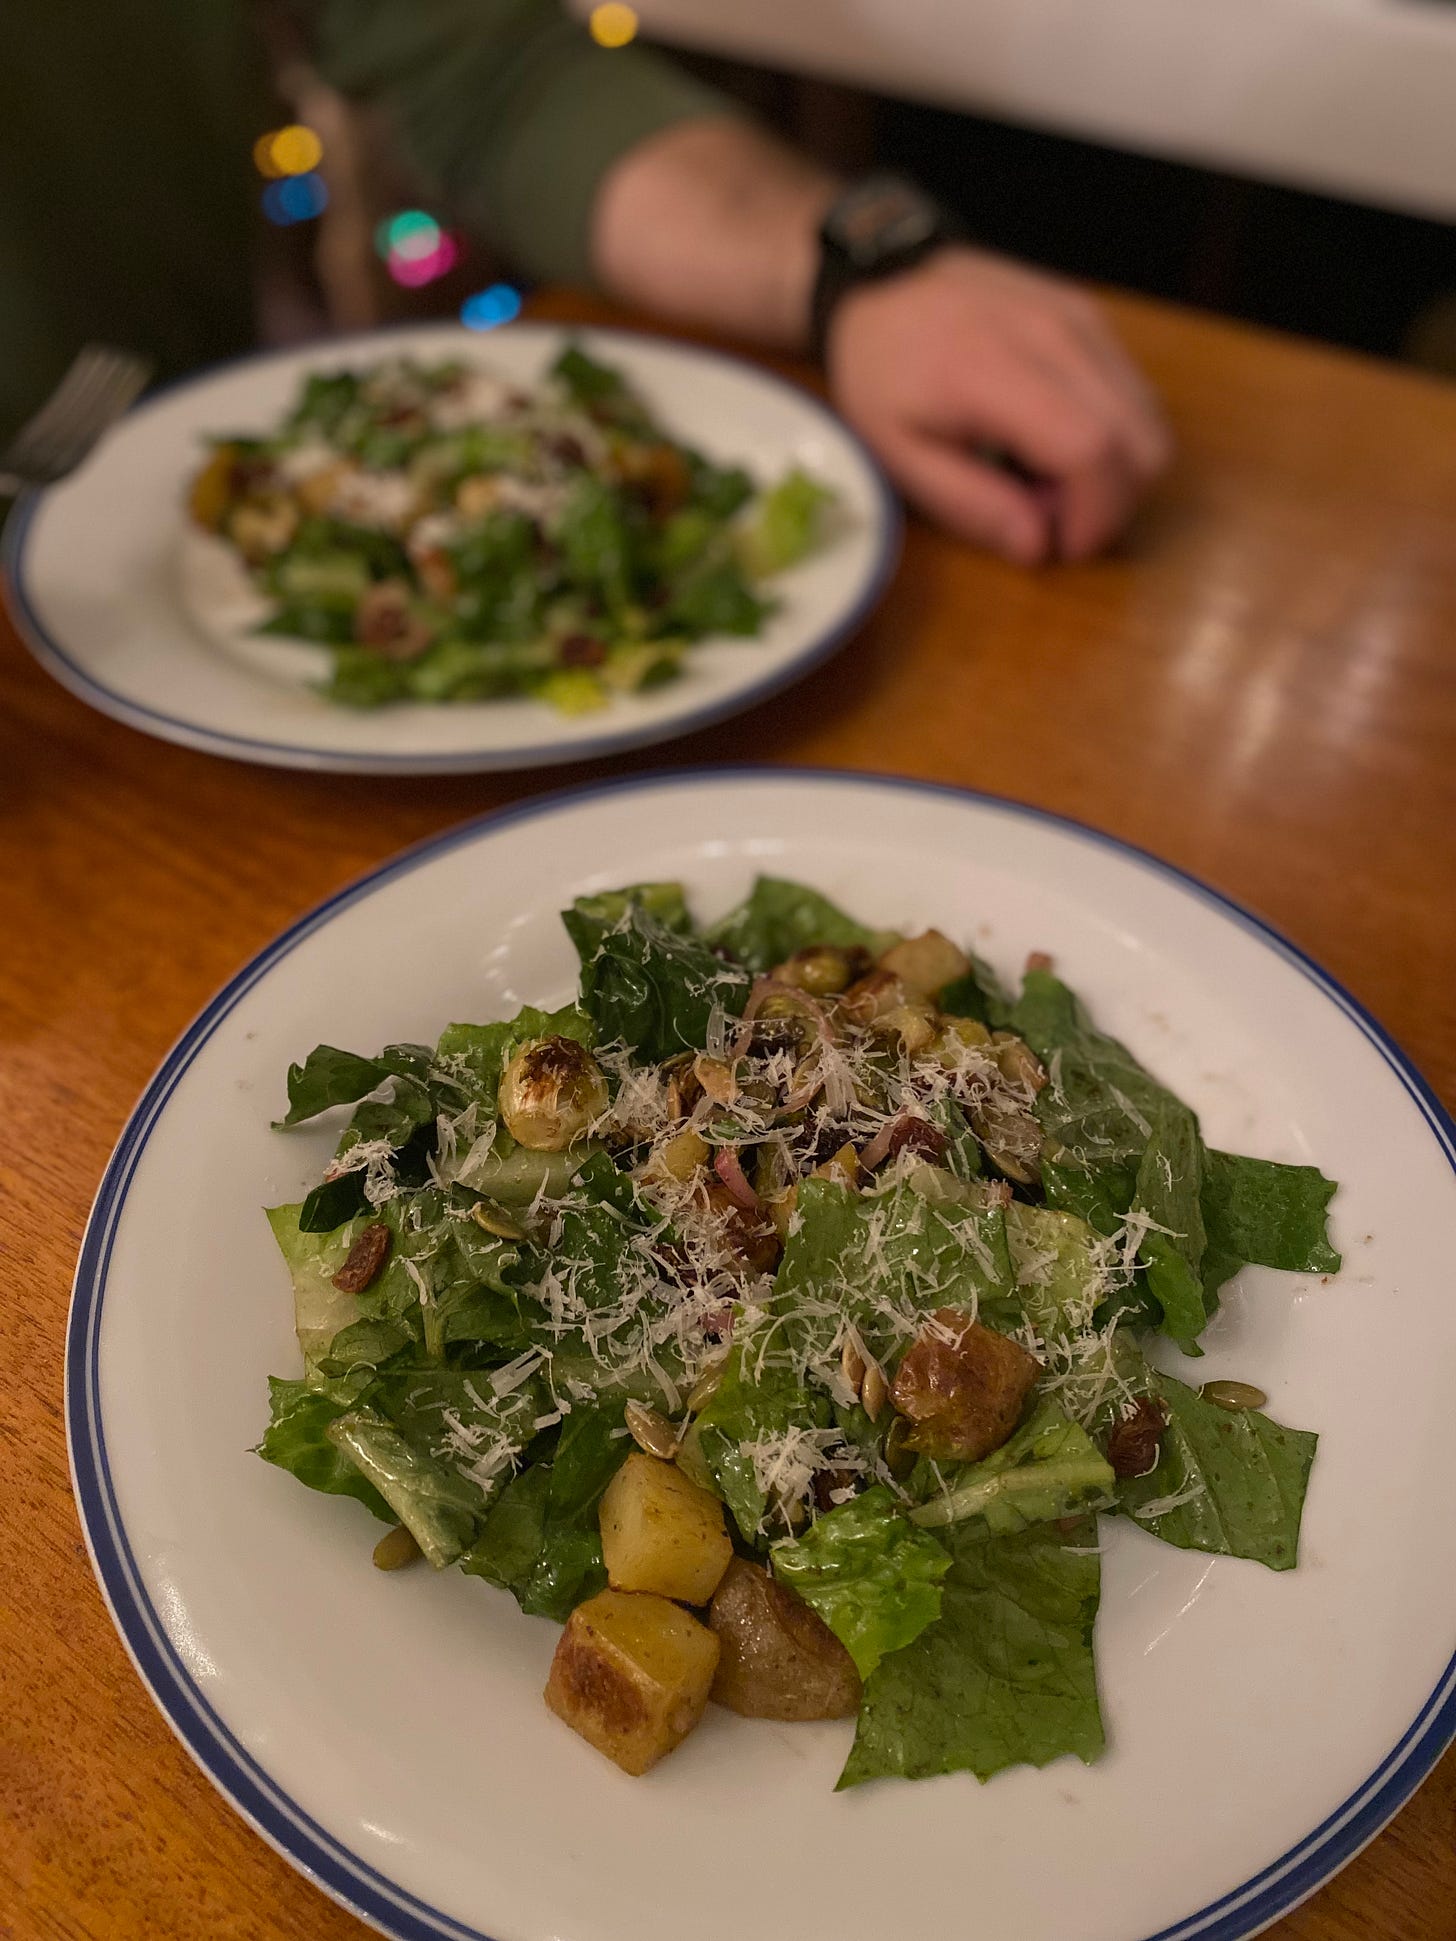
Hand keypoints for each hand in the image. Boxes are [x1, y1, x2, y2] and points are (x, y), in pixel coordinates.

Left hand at [827, 247, 1171, 563]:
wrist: (882, 286)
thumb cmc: (882, 377)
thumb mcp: (900, 456)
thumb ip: (971, 504)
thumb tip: (1039, 547)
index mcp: (997, 370)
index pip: (1092, 448)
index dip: (1095, 514)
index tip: (1065, 546)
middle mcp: (1056, 333)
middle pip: (1142, 439)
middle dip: (1112, 502)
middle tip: (1052, 516)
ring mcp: (1082, 318)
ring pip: (1150, 419)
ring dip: (1115, 469)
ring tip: (1046, 478)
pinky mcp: (1092, 316)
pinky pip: (1134, 392)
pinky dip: (1113, 434)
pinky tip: (1055, 440)